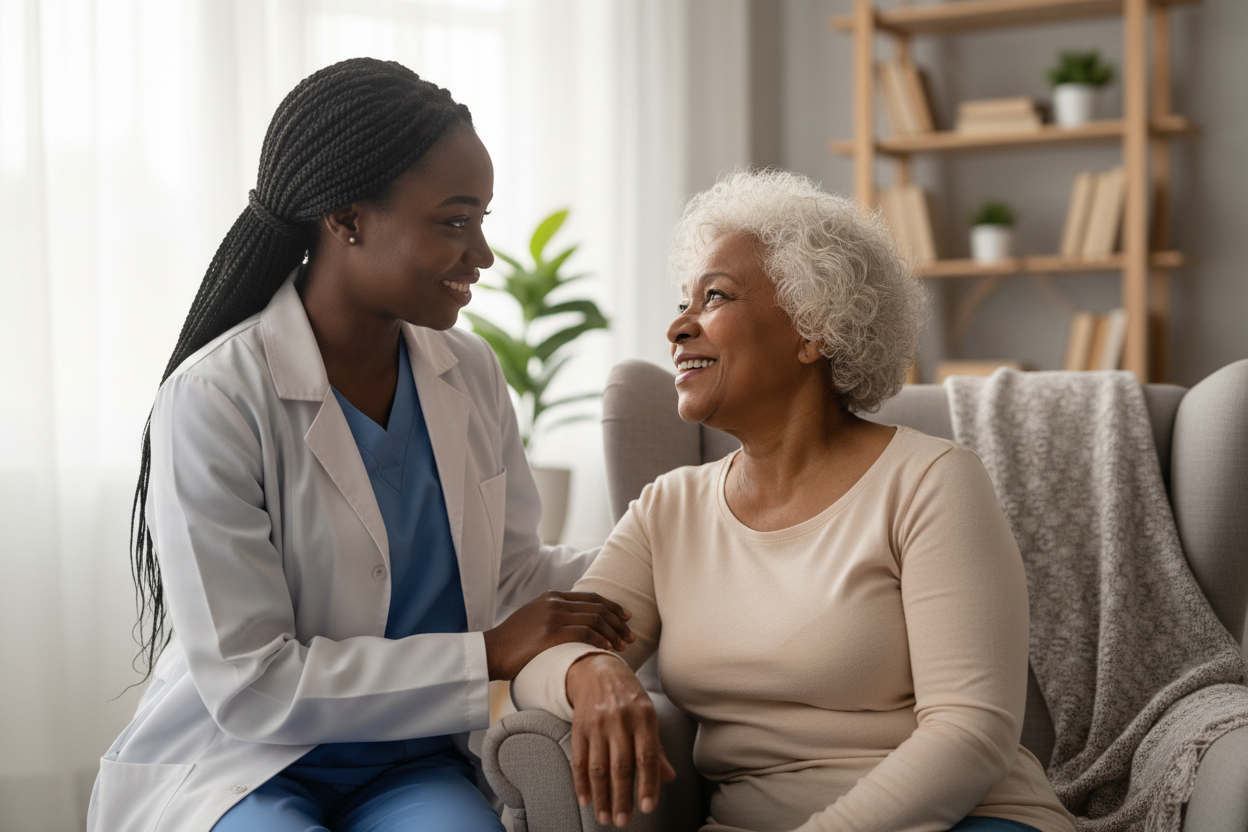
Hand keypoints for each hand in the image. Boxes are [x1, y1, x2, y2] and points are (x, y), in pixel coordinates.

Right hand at [483, 591, 634, 680]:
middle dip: (618, 621)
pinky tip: (608, 650)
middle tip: (630, 635)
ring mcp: (553, 617)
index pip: (591, 597)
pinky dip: (600, 641)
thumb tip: (578, 624)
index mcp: (552, 597)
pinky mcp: (551, 633)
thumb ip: (554, 614)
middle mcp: (555, 603)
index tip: (626, 617)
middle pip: (597, 607)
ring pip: (595, 619)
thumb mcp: (534, 617)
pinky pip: (585, 634)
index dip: (612, 607)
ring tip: (622, 646)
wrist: (491, 650)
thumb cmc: (513, 641)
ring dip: (613, 633)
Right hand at [566, 653, 676, 826]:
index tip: (647, 808)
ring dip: (601, 796)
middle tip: (622, 821)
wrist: (598, 671)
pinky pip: (579, 760)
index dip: (647, 784)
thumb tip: (669, 778)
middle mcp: (619, 720)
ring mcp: (597, 724)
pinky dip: (581, 783)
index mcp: (643, 717)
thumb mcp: (649, 717)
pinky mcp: (578, 727)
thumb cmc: (629, 698)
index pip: (646, 757)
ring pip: (598, 767)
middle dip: (622, 797)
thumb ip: (656, 749)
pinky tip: (586, 800)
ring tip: (604, 817)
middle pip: (620, 766)